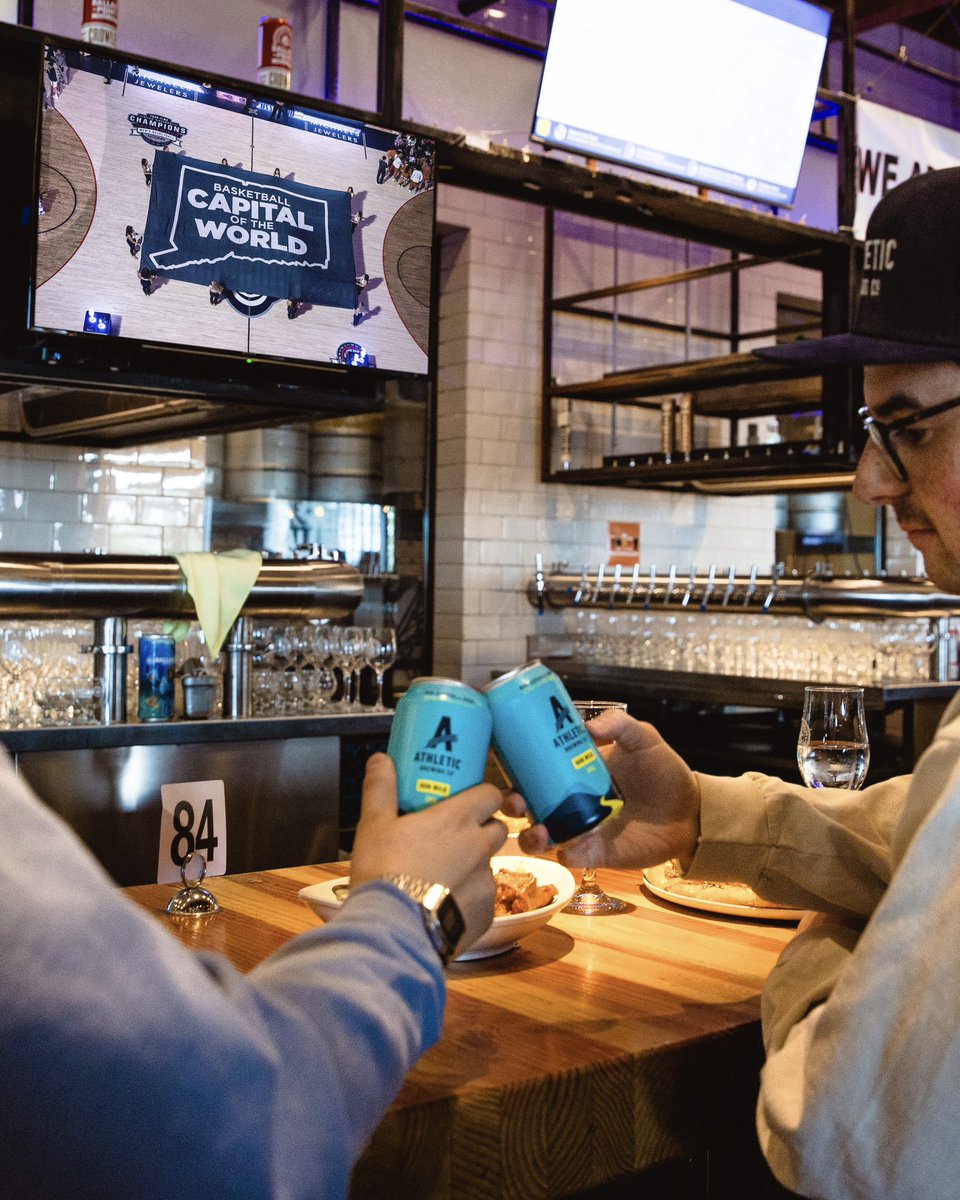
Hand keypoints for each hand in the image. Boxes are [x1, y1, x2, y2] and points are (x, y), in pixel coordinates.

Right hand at [350, 753, 507, 950]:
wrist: (393, 931)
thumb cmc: (384, 872)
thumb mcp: (374, 825)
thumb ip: (381, 789)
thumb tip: (381, 758)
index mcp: (458, 819)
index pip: (491, 794)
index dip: (482, 796)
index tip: (465, 801)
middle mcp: (480, 847)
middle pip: (496, 828)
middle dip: (481, 829)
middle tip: (451, 838)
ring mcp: (486, 882)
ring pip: (489, 865)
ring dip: (472, 865)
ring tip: (441, 877)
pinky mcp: (486, 914)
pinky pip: (483, 898)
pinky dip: (469, 898)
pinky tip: (442, 905)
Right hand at [502, 710, 700, 870]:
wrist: (691, 812)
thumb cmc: (664, 772)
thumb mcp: (644, 739)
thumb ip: (619, 725)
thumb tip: (589, 727)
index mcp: (573, 771)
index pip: (535, 768)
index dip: (516, 766)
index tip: (506, 761)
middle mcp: (570, 800)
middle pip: (528, 804)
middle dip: (512, 804)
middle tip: (516, 800)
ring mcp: (580, 828)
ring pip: (540, 835)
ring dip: (531, 836)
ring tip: (539, 831)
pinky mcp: (595, 853)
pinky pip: (570, 856)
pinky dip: (565, 852)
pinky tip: (571, 844)